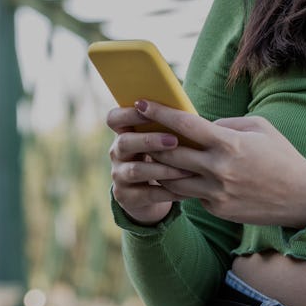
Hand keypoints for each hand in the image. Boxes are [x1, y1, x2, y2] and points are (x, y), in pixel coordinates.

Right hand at [107, 105, 195, 225]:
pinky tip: (186, 190)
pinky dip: (168, 192)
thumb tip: (190, 113)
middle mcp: (117, 153)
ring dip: (162, 169)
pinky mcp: (126, 197)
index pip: (114, 118)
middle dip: (149, 140)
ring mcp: (119, 175)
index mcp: (124, 132)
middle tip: (174, 141)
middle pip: (124, 142)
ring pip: (135, 170)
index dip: (128, 113)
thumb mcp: (162, 138)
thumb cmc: (165, 154)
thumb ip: (168, 125)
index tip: (149, 109)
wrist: (153, 192)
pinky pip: (147, 194)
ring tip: (186, 169)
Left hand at [128, 100, 305, 228]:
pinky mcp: (217, 209)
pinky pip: (191, 195)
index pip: (187, 125)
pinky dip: (182, 184)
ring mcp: (217, 193)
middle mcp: (220, 169)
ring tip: (148, 155)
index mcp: (230, 144)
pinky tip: (176, 176)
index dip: (160, 113)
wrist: (301, 197)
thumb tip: (201, 125)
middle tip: (136, 130)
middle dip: (150, 141)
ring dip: (159, 166)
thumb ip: (228, 124)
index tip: (141, 103)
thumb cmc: (281, 156)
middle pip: (171, 154)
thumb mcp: (260, 128)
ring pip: (173, 179)